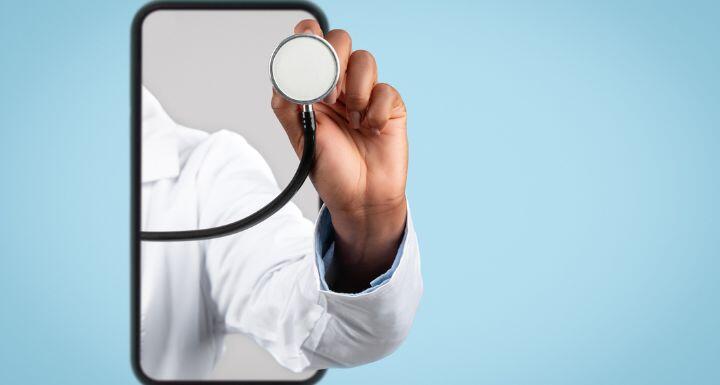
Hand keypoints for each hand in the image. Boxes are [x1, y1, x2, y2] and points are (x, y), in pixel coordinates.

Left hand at [272, 20, 407, 291]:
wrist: (361, 199)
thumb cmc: (331, 171)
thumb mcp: (300, 137)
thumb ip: (288, 102)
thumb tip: (286, 72)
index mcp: (313, 88)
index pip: (309, 45)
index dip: (308, 38)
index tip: (306, 55)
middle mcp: (339, 85)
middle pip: (340, 40)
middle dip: (333, 60)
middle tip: (329, 94)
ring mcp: (366, 94)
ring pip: (364, 59)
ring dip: (356, 89)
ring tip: (352, 120)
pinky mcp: (390, 106)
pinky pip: (385, 89)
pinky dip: (376, 111)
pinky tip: (371, 130)